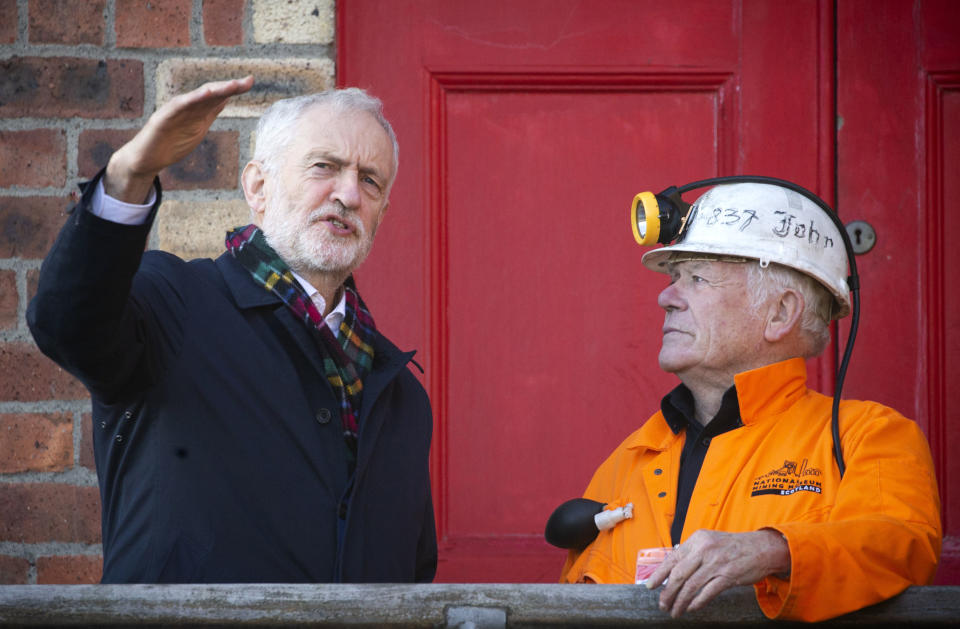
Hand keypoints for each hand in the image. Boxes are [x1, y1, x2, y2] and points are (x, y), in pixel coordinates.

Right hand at [104, 76, 254, 202]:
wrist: (147, 158)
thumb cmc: (172, 143)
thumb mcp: (198, 127)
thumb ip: (210, 112)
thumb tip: (225, 98)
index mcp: (197, 110)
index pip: (218, 96)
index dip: (234, 89)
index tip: (251, 81)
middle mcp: (187, 106)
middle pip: (211, 93)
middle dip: (230, 87)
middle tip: (249, 81)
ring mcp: (175, 111)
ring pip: (197, 97)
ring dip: (215, 90)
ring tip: (232, 85)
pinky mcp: (163, 118)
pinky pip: (179, 107)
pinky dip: (192, 99)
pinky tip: (205, 94)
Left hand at [644, 529, 789, 617]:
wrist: (761, 548)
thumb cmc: (732, 547)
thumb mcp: (709, 541)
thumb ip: (692, 552)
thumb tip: (673, 570)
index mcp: (697, 540)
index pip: (672, 558)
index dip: (659, 574)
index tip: (650, 586)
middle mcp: (704, 550)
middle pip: (679, 574)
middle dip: (667, 592)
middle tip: (662, 604)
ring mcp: (716, 563)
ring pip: (691, 586)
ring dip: (680, 601)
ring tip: (674, 611)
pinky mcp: (728, 576)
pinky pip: (707, 592)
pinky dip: (697, 602)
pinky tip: (691, 608)